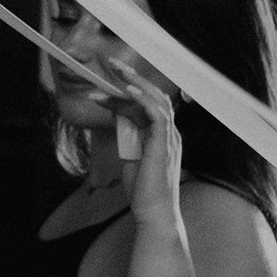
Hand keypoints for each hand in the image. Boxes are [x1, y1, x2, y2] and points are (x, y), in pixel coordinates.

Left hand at [113, 72, 186, 221]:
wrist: (154, 213)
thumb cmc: (143, 190)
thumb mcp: (131, 156)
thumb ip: (128, 136)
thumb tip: (118, 116)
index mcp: (162, 135)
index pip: (147, 103)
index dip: (128, 89)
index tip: (107, 79)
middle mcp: (169, 133)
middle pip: (154, 95)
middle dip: (133, 76)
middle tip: (110, 63)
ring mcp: (169, 137)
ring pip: (156, 99)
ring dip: (134, 82)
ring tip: (115, 69)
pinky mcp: (164, 144)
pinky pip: (157, 114)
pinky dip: (142, 99)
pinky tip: (126, 90)